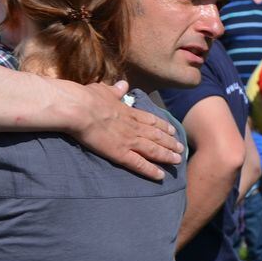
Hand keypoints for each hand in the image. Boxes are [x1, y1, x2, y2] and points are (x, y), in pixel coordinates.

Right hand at [67, 81, 183, 180]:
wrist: (80, 109)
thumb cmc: (88, 98)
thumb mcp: (104, 90)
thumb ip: (115, 90)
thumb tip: (123, 84)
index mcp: (128, 112)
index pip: (150, 120)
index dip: (163, 126)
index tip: (173, 130)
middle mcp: (133, 127)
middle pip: (156, 136)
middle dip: (170, 143)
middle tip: (181, 149)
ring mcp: (128, 141)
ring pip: (153, 150)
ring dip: (166, 155)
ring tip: (177, 161)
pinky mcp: (120, 153)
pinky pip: (139, 164)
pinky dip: (150, 170)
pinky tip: (160, 176)